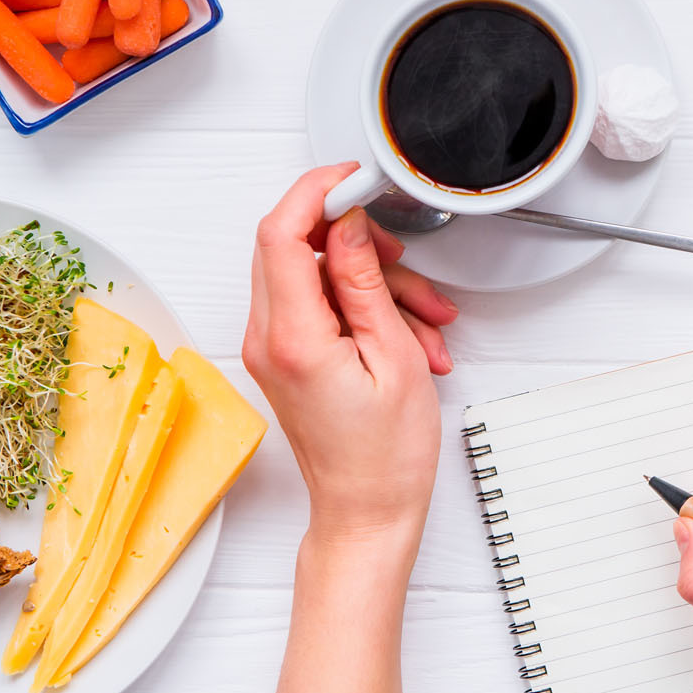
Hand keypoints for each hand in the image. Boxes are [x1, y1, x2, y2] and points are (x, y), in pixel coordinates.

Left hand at [243, 162, 458, 553]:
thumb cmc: (386, 456)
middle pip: (295, 247)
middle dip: (357, 241)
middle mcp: (268, 339)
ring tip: (425, 322)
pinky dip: (366, 309)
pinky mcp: (286, 356)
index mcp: (292, 336)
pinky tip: (409, 338)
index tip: (354, 180)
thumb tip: (349, 225)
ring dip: (376, 284)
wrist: (368, 512)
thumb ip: (365, 282)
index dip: (317, 193)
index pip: (283, 233)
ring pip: (317, 276)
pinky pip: (321, 306)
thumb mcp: (393, 355)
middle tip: (401, 257)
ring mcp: (272, 348)